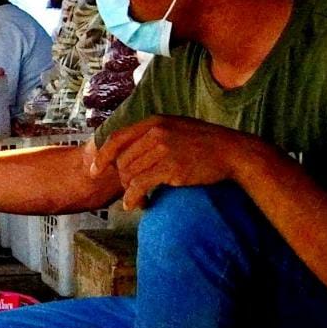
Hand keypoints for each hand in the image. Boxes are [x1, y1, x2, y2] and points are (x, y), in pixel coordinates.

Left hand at [87, 115, 259, 209]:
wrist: (232, 152)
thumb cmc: (203, 144)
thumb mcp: (175, 128)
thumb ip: (152, 135)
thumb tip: (127, 151)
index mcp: (154, 122)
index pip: (117, 138)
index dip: (102, 156)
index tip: (94, 170)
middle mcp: (156, 132)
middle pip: (122, 160)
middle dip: (122, 179)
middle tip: (130, 191)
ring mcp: (163, 149)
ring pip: (129, 174)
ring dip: (129, 191)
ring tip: (137, 200)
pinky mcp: (170, 167)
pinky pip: (140, 185)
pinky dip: (133, 198)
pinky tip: (136, 205)